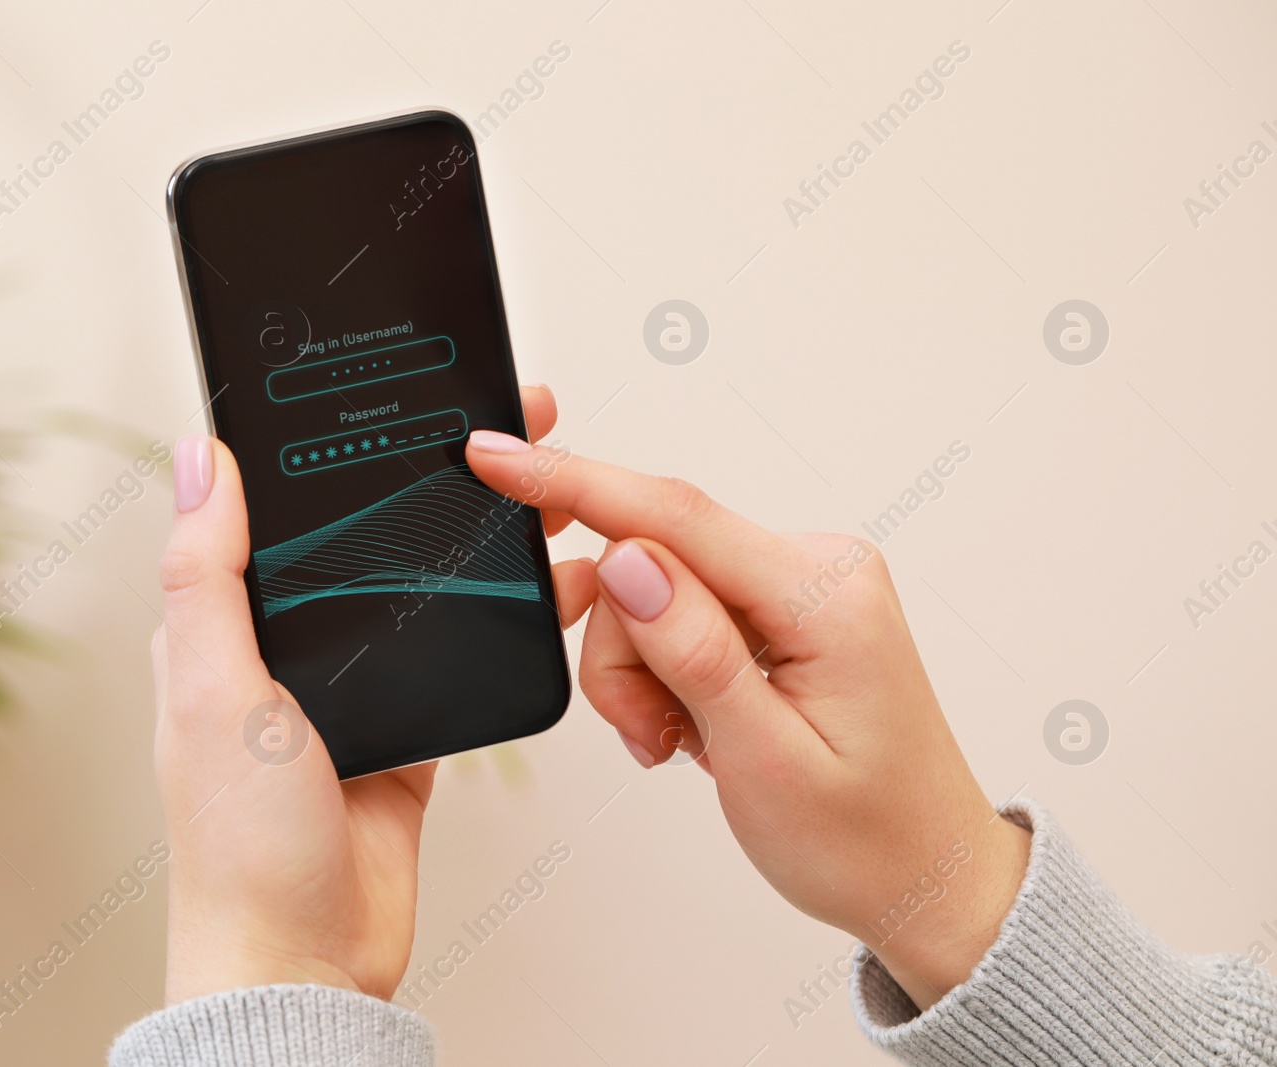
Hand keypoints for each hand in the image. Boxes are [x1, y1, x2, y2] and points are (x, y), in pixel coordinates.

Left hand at [153, 386, 594, 1004]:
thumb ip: (206, 574)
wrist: (305, 958)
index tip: (398, 389)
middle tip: (506, 424)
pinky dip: (506, 619)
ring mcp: (357, 687)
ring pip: (424, 588)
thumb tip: (197, 455)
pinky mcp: (412, 728)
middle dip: (433, 477)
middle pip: (368, 535)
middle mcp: (291, 646)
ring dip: (479, 541)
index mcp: (230, 623)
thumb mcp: (213, 689)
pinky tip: (550, 586)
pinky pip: (463, 654)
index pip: (284, 506)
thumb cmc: (238, 840)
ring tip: (543, 492)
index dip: (337, 443)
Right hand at [466, 428, 1029, 1010]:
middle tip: (649, 733)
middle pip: (651, 559)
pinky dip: (662, 669)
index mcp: (826, 594)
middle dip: (622, 650)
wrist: (924, 874)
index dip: (573, 482)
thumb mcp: (766, 762)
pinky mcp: (777, 605)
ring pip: (653, 589)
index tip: (495, 456)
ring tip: (677, 739)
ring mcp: (797, 582)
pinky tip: (690, 722)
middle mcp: (815, 566)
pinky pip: (679, 609)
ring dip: (640, 670)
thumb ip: (695, 653)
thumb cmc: (866, 835)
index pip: (676, 516)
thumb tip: (627, 562)